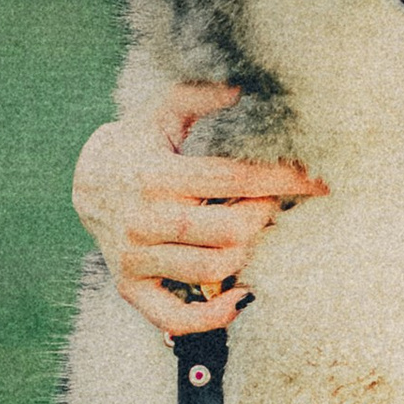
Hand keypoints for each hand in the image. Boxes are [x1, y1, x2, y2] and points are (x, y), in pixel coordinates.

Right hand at [70, 85, 325, 337]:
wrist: (85, 181)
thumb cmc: (137, 142)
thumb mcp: (162, 111)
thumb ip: (198, 96)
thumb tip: (241, 86)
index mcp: (157, 174)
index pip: (232, 179)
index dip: (283, 179)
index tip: (319, 180)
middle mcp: (144, 219)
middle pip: (229, 230)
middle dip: (264, 215)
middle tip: (273, 203)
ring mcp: (136, 258)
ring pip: (212, 268)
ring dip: (247, 252)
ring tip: (251, 232)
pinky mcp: (130, 287)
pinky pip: (175, 317)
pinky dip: (214, 316)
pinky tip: (241, 296)